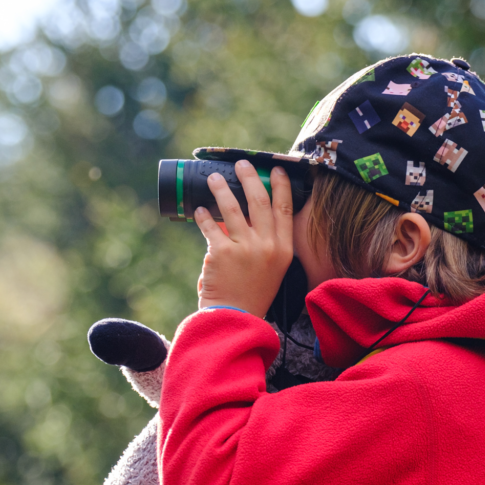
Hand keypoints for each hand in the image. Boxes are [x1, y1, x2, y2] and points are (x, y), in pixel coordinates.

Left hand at [194, 161, 293, 318]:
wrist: (236, 319)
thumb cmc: (251, 294)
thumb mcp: (271, 269)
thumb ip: (265, 244)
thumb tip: (246, 214)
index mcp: (283, 250)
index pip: (285, 209)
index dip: (281, 186)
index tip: (276, 169)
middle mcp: (267, 246)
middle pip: (260, 201)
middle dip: (250, 177)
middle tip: (242, 164)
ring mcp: (245, 249)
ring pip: (232, 207)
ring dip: (221, 188)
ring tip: (213, 178)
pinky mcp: (221, 253)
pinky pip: (210, 225)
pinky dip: (203, 216)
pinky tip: (199, 210)